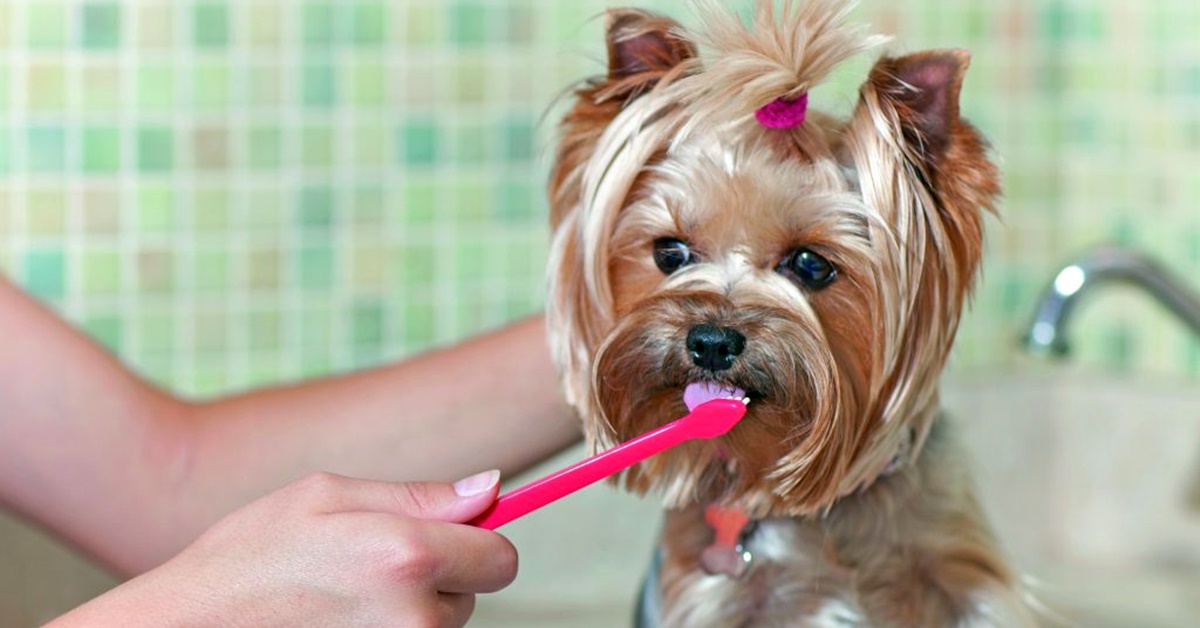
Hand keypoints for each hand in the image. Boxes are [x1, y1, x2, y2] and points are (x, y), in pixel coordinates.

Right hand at [51, 470, 515, 627]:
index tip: (456, 539)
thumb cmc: (247, 557)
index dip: (480, 544)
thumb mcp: (327, 495)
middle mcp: (413, 616)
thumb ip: (419, 495)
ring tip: (346, 598)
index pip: (501, 559)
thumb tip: (489, 488)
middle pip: (473, 597)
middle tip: (371, 569)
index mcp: (406, 554)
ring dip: (413, 612)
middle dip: (440, 579)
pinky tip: (340, 624)